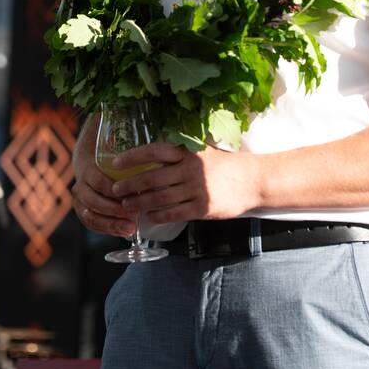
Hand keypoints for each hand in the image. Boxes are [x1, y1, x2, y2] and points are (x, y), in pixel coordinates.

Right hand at [71, 117, 134, 237]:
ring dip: (110, 224)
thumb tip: (145, 119)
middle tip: (133, 216)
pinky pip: (92, 224)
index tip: (130, 195)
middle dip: (113, 210)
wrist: (92, 163)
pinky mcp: (84, 212)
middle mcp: (80, 186)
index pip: (97, 180)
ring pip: (90, 216)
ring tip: (130, 229)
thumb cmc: (112, 155)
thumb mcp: (118, 146)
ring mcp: (80, 201)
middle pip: (93, 202)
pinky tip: (123, 233)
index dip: (112, 189)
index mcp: (88, 168)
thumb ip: (130, 141)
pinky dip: (107, 230)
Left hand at [109, 143, 259, 223]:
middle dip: (129, 185)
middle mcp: (190, 169)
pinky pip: (174, 213)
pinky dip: (158, 216)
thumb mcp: (203, 151)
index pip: (154, 151)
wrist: (253, 180)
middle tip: (115, 190)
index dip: (132, 157)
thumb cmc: (225, 164)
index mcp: (188, 152)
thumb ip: (181, 154)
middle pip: (151, 178)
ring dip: (139, 203)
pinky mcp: (203, 207)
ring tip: (127, 206)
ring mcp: (197, 189)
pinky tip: (149, 217)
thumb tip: (151, 158)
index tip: (116, 163)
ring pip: (159, 198)